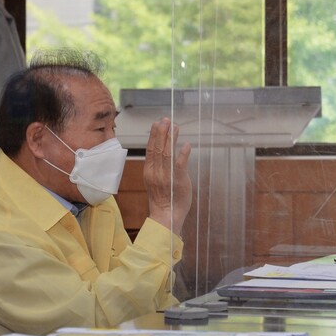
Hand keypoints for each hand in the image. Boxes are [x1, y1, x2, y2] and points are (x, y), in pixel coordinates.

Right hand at [143, 117, 191, 234]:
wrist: (166, 216)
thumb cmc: (163, 198)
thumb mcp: (156, 180)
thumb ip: (160, 166)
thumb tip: (164, 149)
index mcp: (150, 171)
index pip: (150, 150)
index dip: (154, 136)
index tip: (157, 123)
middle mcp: (156, 172)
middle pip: (158, 148)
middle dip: (162, 133)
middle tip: (166, 119)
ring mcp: (166, 177)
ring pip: (167, 154)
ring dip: (171, 139)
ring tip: (175, 126)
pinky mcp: (178, 182)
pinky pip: (179, 166)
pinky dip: (182, 155)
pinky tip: (186, 145)